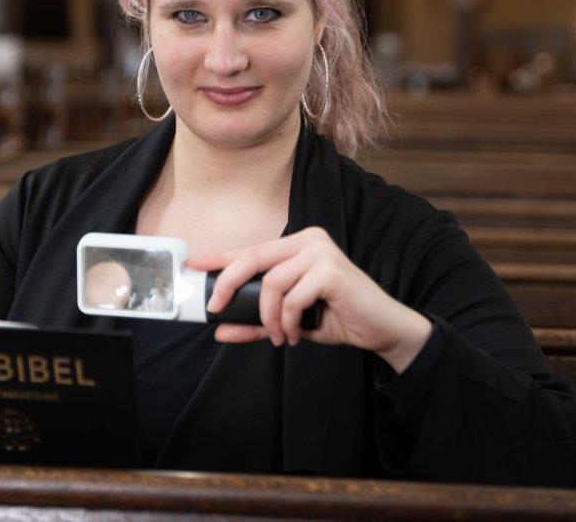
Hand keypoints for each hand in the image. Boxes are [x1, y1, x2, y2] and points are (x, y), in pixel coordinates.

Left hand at [188, 227, 432, 372]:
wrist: (381, 328)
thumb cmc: (337, 318)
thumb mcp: (289, 321)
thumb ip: (256, 322)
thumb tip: (221, 329)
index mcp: (298, 244)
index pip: (252, 250)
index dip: (221, 258)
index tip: (194, 264)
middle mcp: (309, 240)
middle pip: (254, 257)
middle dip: (229, 285)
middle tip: (218, 310)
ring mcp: (321, 251)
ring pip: (272, 283)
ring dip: (269, 317)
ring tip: (280, 336)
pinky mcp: (332, 270)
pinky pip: (293, 297)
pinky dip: (289, 321)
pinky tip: (297, 334)